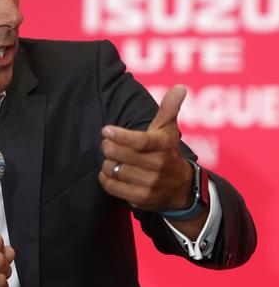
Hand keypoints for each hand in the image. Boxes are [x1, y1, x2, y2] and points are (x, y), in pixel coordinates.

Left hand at [98, 84, 193, 211]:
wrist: (181, 188)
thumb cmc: (168, 152)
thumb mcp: (168, 130)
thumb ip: (169, 108)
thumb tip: (180, 87)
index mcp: (163, 146)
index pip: (140, 141)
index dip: (121, 136)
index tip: (106, 130)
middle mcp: (158, 166)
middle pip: (122, 155)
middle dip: (109, 147)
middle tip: (107, 142)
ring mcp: (150, 184)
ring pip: (114, 170)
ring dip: (107, 162)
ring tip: (111, 157)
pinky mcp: (140, 198)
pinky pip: (112, 186)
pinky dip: (105, 177)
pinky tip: (110, 171)